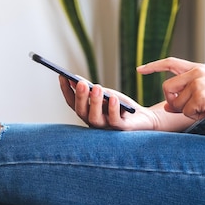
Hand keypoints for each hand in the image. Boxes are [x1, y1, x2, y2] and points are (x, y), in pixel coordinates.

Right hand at [58, 76, 187, 130]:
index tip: (62, 75)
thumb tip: (75, 79)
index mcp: (87, 113)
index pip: (72, 102)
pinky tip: (113, 98)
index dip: (66, 90)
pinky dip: (112, 109)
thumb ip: (91, 89)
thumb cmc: (120, 105)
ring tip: (97, 88)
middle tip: (81, 83)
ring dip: (95, 102)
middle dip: (80, 97)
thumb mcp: (105, 94)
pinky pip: (114, 121)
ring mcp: (106, 128)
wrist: (142, 117)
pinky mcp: (120, 129)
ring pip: (95, 118)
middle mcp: (93, 122)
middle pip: (81, 111)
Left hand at [137, 57, 204, 127]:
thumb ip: (183, 95)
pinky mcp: (201, 96)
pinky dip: (193, 116)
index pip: (170, 63)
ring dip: (185, 111)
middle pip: (166, 88)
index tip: (139, 70)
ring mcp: (199, 83)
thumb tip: (166, 106)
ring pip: (175, 102)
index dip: (153, 66)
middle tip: (189, 107)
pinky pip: (185, 111)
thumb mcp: (202, 93)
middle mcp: (196, 73)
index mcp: (197, 69)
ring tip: (202, 108)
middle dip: (172, 102)